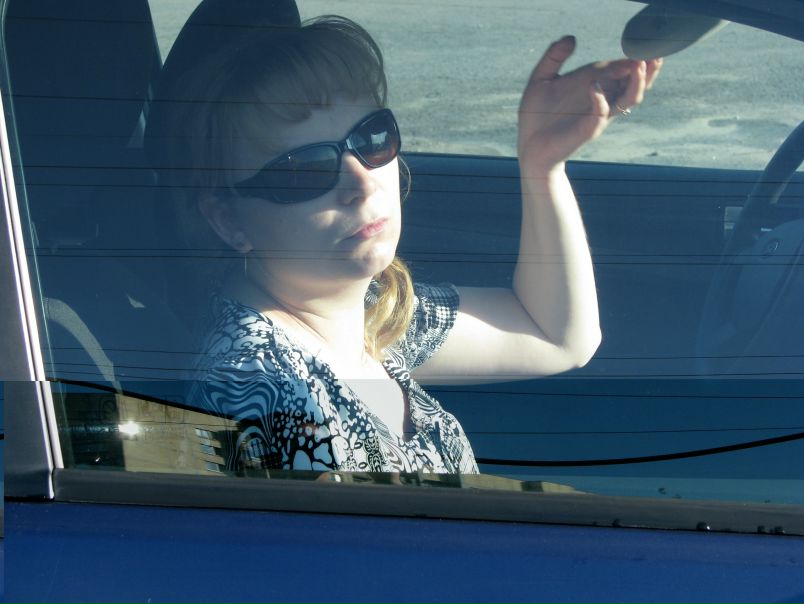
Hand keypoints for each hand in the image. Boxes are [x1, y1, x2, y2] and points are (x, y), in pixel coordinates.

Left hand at [518, 35, 661, 172]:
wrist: (528, 146)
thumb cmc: (537, 115)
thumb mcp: (542, 78)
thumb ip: (554, 57)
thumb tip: (571, 38)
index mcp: (596, 87)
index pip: (621, 70)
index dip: (631, 58)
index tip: (640, 44)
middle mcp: (603, 101)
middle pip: (636, 85)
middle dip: (648, 70)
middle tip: (655, 54)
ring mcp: (597, 116)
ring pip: (629, 99)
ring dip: (637, 83)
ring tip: (639, 66)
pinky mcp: (585, 130)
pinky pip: (601, 115)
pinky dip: (600, 100)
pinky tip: (593, 87)